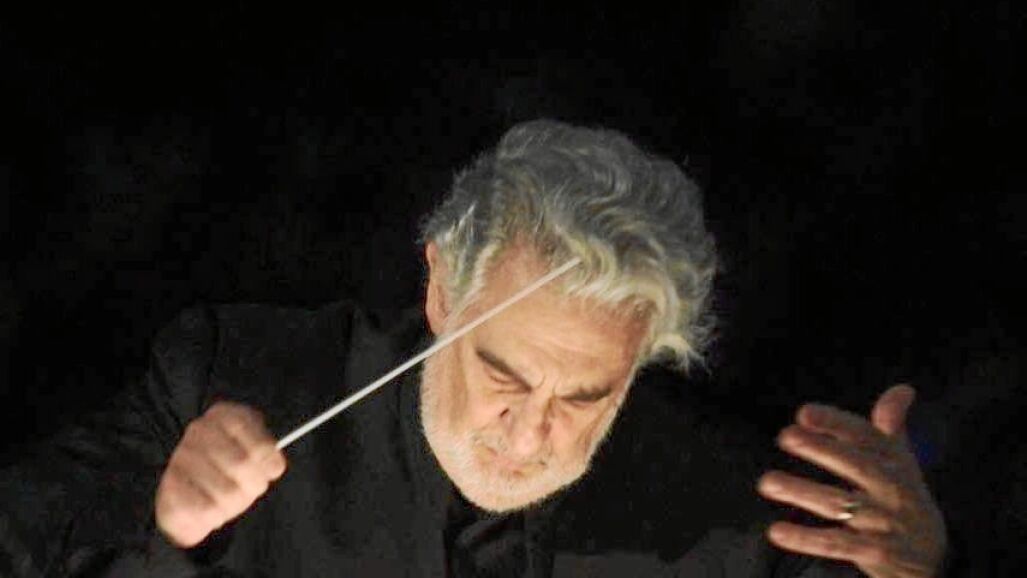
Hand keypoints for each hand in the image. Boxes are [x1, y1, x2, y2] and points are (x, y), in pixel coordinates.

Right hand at [155, 401, 286, 547]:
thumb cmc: (233, 469)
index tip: (272, 470)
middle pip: (242, 463)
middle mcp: (199, 430)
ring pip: (227, 491)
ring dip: (234, 503)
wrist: (192, 494)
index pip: (250, 431)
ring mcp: (181, 456)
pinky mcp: (168, 486)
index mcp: (224, 415)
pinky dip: (215, 515)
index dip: (265, 454)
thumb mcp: (257, 453)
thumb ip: (269, 455)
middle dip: (253, 484)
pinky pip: (205, 509)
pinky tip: (212, 508)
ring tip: (228, 499)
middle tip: (248, 488)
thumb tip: (274, 466)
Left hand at [757, 384, 946, 576]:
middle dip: (822, 448)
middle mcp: (890, 488)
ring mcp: (883, 520)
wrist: (933, 556)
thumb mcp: (902, 462)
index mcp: (893, 462)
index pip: (866, 436)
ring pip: (840, 504)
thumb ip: (890, 426)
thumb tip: (903, 388)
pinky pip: (837, 544)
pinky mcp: (875, 552)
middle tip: (785, 436)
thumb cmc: (904, 498)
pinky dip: (806, 539)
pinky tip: (776, 531)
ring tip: (767, 482)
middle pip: (856, 464)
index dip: (836, 423)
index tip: (804, 413)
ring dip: (802, 492)